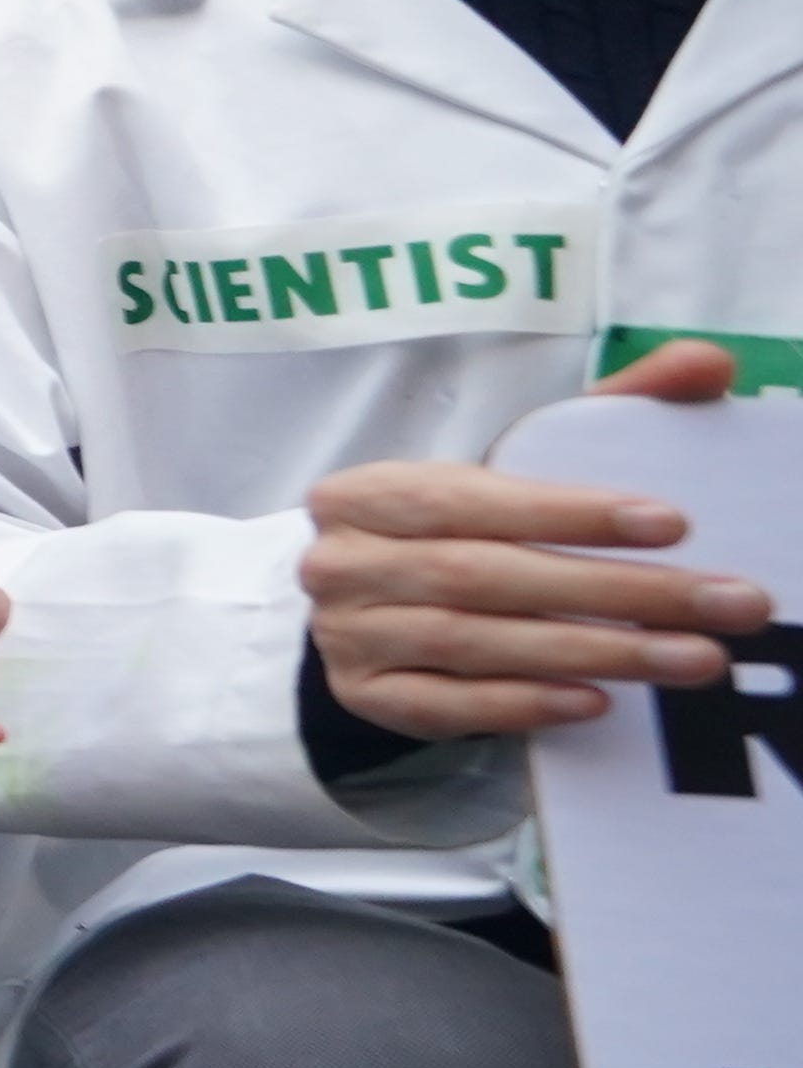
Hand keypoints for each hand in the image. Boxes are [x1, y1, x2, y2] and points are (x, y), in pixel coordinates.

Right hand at [299, 338, 768, 740]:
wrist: (363, 608)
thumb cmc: (455, 529)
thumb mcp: (507, 466)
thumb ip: (602, 410)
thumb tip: (706, 362)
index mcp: (368, 492)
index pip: (469, 498)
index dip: (570, 512)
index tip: (671, 523)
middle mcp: (344, 563)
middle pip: (484, 577)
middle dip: (616, 592)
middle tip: (722, 604)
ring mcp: (348, 636)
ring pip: (474, 644)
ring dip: (592, 652)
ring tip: (691, 658)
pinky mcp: (366, 697)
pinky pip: (447, 705)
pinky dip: (523, 704)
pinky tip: (594, 701)